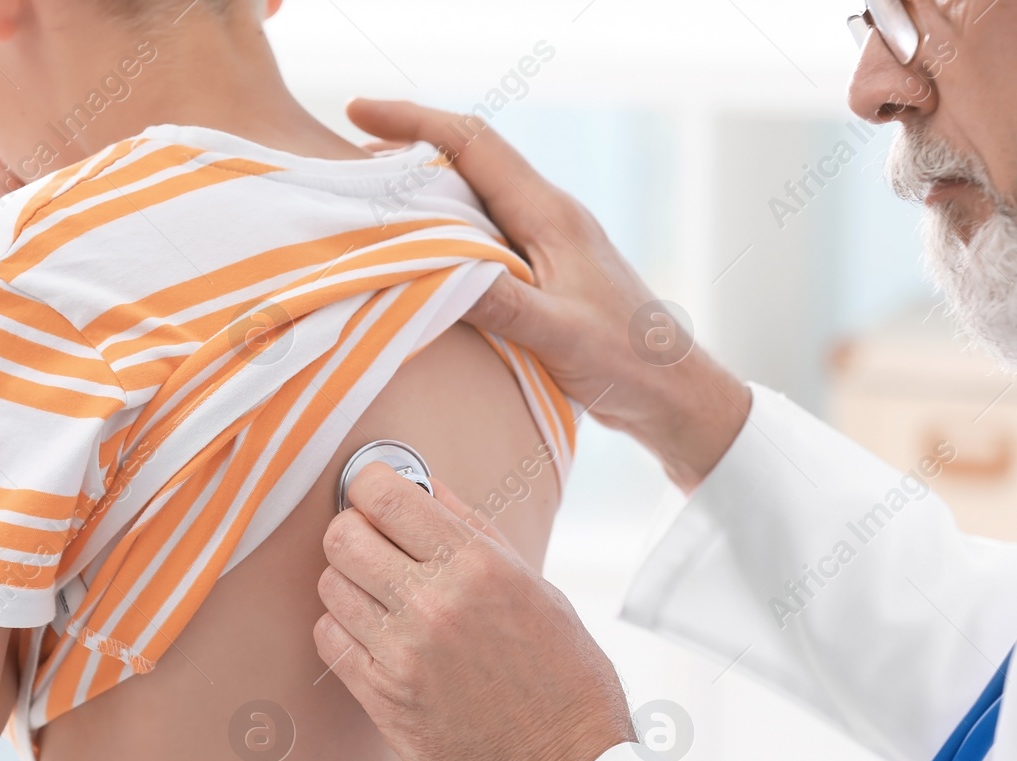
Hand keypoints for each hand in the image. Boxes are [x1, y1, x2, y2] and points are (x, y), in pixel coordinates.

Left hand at [314, 463, 635, 760]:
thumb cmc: (566, 679)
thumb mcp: (538, 589)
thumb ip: (477, 535)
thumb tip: (426, 488)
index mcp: (479, 567)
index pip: (385, 495)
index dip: (370, 485)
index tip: (376, 494)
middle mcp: (434, 605)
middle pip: (342, 536)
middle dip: (354, 532)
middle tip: (376, 545)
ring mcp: (403, 654)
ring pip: (330, 586)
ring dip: (350, 583)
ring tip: (384, 596)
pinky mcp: (383, 699)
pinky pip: (329, 639)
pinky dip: (344, 629)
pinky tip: (375, 636)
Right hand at [347, 99, 752, 491]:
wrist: (672, 394)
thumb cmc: (628, 361)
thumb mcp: (559, 335)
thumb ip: (501, 304)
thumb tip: (437, 273)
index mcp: (550, 215)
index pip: (472, 145)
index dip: (412, 122)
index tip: (356, 110)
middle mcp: (547, 217)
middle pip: (466, 162)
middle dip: (404, 153)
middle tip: (344, 169)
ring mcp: (546, 244)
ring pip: (472, 200)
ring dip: (420, 196)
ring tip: (367, 208)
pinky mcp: (544, 274)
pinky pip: (481, 237)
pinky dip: (441, 235)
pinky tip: (418, 260)